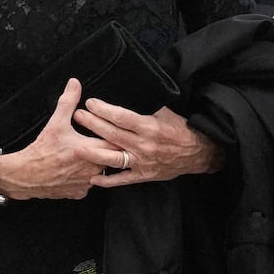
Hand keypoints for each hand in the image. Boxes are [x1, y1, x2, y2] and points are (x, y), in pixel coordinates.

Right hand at [0, 78, 107, 200]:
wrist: (23, 175)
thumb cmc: (41, 149)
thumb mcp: (56, 122)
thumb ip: (68, 101)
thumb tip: (75, 83)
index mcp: (90, 149)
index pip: (116, 142)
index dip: (117, 136)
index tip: (115, 132)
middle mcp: (92, 168)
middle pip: (112, 158)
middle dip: (110, 150)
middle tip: (105, 142)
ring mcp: (86, 183)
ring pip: (102, 172)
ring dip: (99, 164)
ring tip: (92, 155)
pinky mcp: (79, 193)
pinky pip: (90, 184)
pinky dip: (87, 177)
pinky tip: (81, 170)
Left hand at [75, 98, 223, 187]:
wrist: (196, 153)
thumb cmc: (180, 130)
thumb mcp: (167, 113)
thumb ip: (148, 107)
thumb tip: (130, 92)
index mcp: (150, 126)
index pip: (121, 116)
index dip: (104, 109)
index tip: (90, 102)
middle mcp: (144, 145)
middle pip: (112, 134)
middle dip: (92, 124)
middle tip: (77, 116)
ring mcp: (142, 162)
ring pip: (112, 157)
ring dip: (93, 152)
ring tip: (77, 147)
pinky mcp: (143, 175)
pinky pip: (122, 179)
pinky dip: (107, 180)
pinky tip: (93, 177)